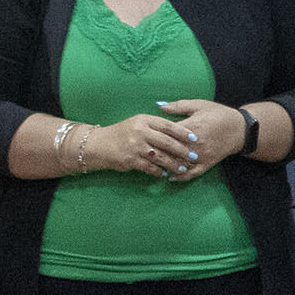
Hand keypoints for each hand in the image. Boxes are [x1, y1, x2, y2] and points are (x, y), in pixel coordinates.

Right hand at [76, 111, 199, 178]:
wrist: (99, 144)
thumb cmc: (123, 133)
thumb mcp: (138, 123)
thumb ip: (155, 125)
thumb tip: (178, 131)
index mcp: (144, 120)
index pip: (168, 126)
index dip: (183, 132)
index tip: (195, 138)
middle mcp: (140, 132)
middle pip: (167, 142)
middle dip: (182, 150)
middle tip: (193, 156)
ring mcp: (135, 146)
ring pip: (160, 156)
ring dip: (172, 164)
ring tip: (181, 168)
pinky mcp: (130, 160)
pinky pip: (149, 167)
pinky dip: (158, 171)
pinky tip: (164, 174)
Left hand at [153, 99, 245, 178]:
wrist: (240, 128)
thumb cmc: (218, 114)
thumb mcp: (198, 105)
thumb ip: (178, 106)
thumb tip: (158, 106)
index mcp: (192, 126)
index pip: (168, 133)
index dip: (155, 135)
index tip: (145, 136)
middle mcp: (195, 143)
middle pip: (171, 150)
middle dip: (157, 152)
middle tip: (143, 153)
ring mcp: (202, 155)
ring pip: (179, 163)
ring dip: (166, 166)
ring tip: (152, 166)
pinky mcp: (208, 163)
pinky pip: (192, 173)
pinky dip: (180, 177)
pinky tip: (170, 177)